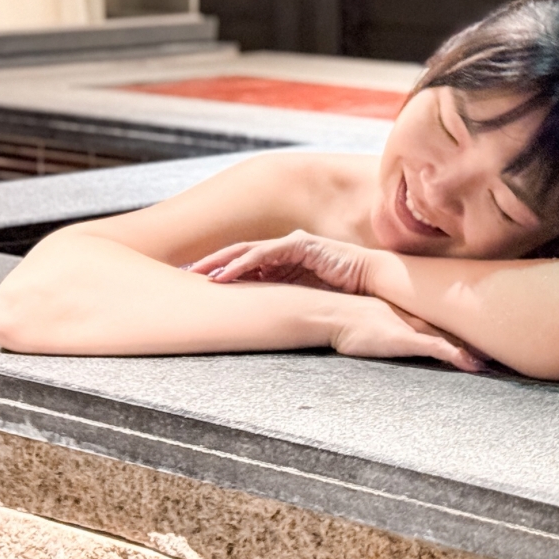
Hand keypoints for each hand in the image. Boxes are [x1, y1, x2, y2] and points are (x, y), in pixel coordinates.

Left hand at [187, 230, 376, 294]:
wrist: (372, 281)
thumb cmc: (342, 293)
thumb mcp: (302, 298)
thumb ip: (281, 298)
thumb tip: (255, 314)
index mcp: (284, 262)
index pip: (246, 264)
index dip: (222, 272)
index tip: (198, 284)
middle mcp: (285, 249)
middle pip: (240, 254)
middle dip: (212, 263)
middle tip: (186, 274)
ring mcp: (292, 244)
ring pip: (246, 251)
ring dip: (221, 263)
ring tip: (199, 275)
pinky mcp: (300, 244)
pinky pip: (264, 254)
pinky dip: (243, 264)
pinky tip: (225, 275)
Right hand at [331, 294, 487, 371]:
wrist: (335, 316)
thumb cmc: (350, 325)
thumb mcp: (376, 329)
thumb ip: (390, 335)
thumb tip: (397, 343)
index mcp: (411, 319)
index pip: (444, 326)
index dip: (465, 333)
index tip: (486, 341)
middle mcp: (417, 322)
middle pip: (454, 331)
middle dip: (477, 341)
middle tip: (502, 350)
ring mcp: (413, 330)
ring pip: (450, 340)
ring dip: (473, 352)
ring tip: (493, 362)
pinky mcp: (406, 340)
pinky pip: (437, 348)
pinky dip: (455, 355)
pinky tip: (472, 365)